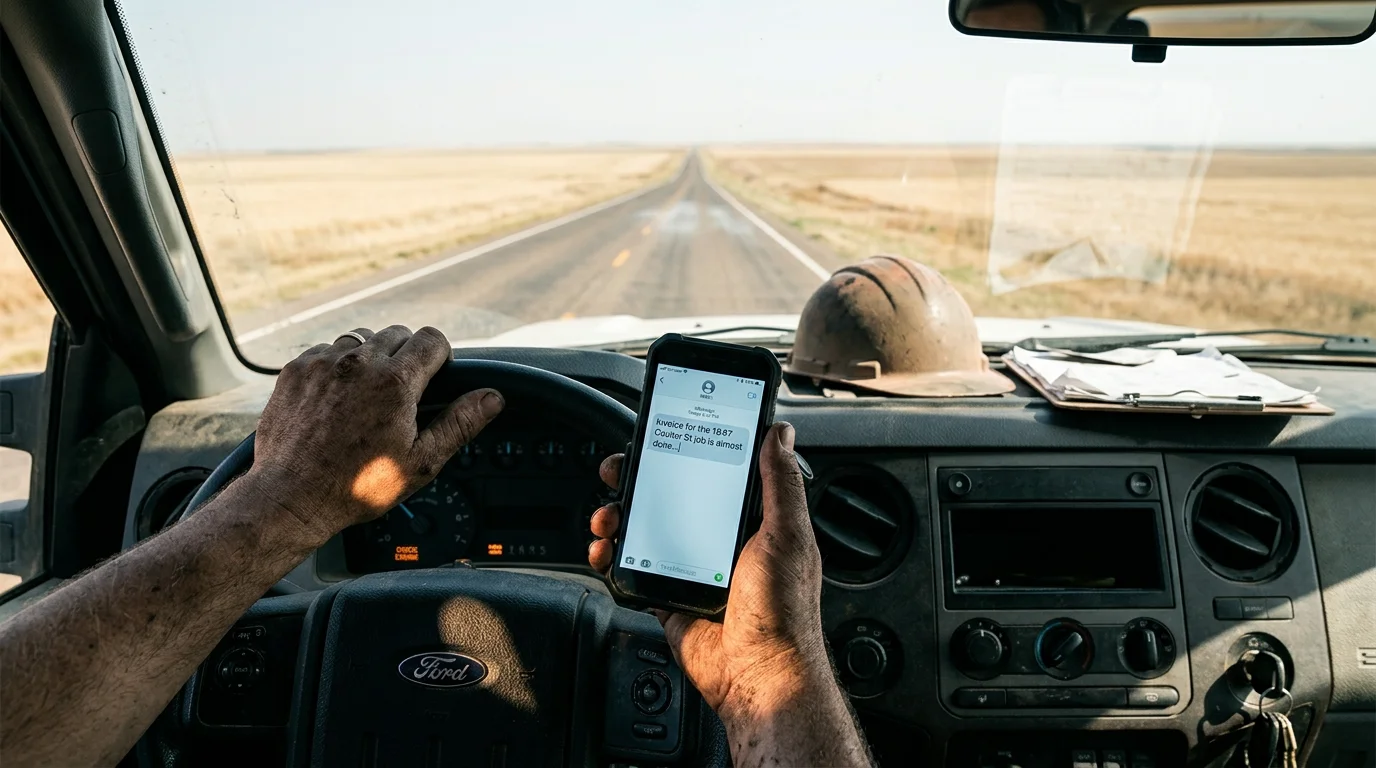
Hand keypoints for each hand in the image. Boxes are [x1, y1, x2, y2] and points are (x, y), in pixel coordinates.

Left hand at [250, 325, 503, 545]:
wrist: (290, 496)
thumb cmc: (357, 485)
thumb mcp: (420, 462)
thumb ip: (459, 423)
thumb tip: (492, 398)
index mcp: (396, 383)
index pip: (432, 339)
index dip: (440, 357)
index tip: (434, 378)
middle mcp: (359, 363)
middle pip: (398, 334)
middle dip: (406, 356)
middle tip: (401, 393)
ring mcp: (324, 363)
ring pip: (361, 338)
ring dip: (371, 357)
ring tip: (367, 393)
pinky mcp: (297, 369)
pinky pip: (327, 349)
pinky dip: (337, 365)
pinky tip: (337, 396)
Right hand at [589, 423, 869, 764]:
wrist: (758, 676)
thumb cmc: (783, 612)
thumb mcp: (787, 535)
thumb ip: (780, 482)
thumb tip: (778, 432)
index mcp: (750, 521)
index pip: (712, 472)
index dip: (683, 451)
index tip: (659, 434)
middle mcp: (719, 540)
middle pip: (669, 496)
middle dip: (638, 480)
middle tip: (618, 471)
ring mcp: (690, 567)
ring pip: (645, 529)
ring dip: (619, 516)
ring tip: (608, 516)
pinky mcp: (668, 596)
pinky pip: (632, 569)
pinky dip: (612, 557)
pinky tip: (605, 549)